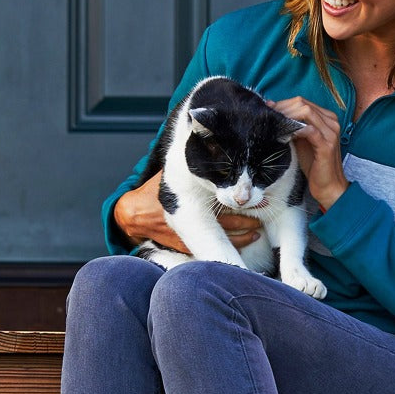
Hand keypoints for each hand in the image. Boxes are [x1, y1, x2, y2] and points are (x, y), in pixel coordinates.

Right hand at [114, 171, 261, 251]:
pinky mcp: (184, 245)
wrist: (132, 214)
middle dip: (246, 220)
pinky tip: (239, 245)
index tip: (254, 199)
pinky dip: (224, 248)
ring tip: (257, 233)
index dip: (239, 203)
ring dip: (241, 237)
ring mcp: (189, 234)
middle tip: (262, 214)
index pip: (221, 203)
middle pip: (227, 223)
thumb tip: (204, 143)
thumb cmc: (150, 192)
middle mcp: (192, 218)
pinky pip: (209, 249)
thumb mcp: (167, 175)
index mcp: (190, 200)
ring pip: (221, 238)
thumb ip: (185, 165)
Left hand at [270, 97, 349, 210]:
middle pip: (303, 104)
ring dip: (287, 116)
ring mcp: (331, 132)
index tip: (267, 109)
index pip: (302, 102)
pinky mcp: (327, 144)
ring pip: (306, 112)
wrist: (327, 185)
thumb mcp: (301, 141)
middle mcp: (331, 121)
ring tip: (273, 122)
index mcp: (326, 118)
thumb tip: (274, 116)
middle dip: (282, 108)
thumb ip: (292, 127)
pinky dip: (295, 128)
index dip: (283, 104)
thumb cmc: (314, 165)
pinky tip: (285, 132)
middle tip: (267, 115)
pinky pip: (310, 130)